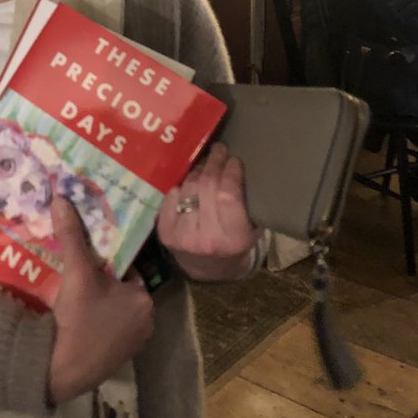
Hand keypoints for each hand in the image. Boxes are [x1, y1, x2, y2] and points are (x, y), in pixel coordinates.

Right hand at [48, 196, 153, 403]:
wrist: (62, 371)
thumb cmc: (80, 319)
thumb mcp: (76, 272)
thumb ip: (71, 235)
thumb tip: (62, 198)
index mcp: (144, 300)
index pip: (128, 270)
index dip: (106, 261)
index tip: (87, 255)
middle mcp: (146, 323)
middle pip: (120, 290)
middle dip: (100, 280)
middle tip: (76, 271)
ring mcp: (131, 344)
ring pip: (113, 310)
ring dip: (96, 301)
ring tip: (71, 291)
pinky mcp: (115, 359)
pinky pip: (107, 329)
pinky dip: (94, 321)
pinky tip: (73, 317)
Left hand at [157, 142, 262, 280]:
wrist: (208, 268)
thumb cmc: (235, 243)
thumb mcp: (252, 229)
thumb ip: (247, 203)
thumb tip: (238, 165)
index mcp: (233, 238)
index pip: (228, 195)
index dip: (229, 172)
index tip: (234, 159)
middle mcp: (206, 238)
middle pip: (206, 188)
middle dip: (213, 163)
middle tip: (218, 149)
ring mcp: (182, 236)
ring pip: (189, 189)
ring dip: (197, 171)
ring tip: (205, 162)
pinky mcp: (165, 233)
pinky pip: (172, 196)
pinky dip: (181, 186)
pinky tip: (189, 182)